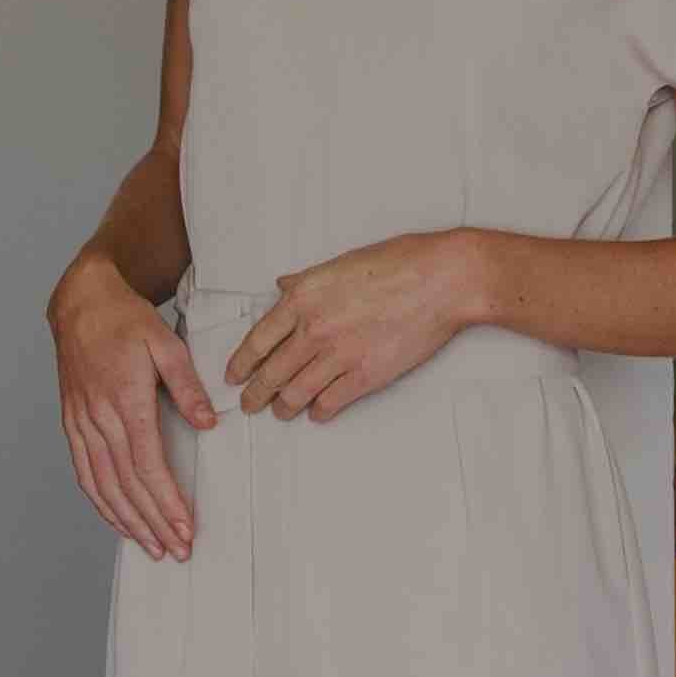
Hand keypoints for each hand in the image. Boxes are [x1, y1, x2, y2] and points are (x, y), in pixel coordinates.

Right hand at [52, 253, 214, 558]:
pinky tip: (118, 520)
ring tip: (151, 546)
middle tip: (176, 550)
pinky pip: (84, 473)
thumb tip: (207, 424)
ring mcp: (82, 423)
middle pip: (126, 484)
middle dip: (153, 522)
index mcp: (125, 400)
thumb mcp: (166, 343)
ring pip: (103, 485)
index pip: (147, 465)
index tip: (185, 528)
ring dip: (127, 521)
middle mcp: (99, 418)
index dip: (166, 502)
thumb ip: (187, 386)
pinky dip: (101, 502)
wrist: (82, 302)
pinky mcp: (72, 424)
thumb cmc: (126, 320)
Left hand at [226, 232, 489, 421]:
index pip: (258, 339)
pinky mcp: (366, 376)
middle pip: (271, 372)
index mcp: (303, 298)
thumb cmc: (399, 263)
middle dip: (256, 393)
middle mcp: (314, 328)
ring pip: (296, 393)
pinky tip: (317, 413)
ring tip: (280, 412)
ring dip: (284, 407)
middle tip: (249, 403)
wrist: (442, 280)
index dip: (241, 363)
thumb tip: (283, 286)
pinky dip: (319, 412)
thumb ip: (306, 281)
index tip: (233, 375)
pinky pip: (330, 403)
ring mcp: (339, 355)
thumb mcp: (341, 263)